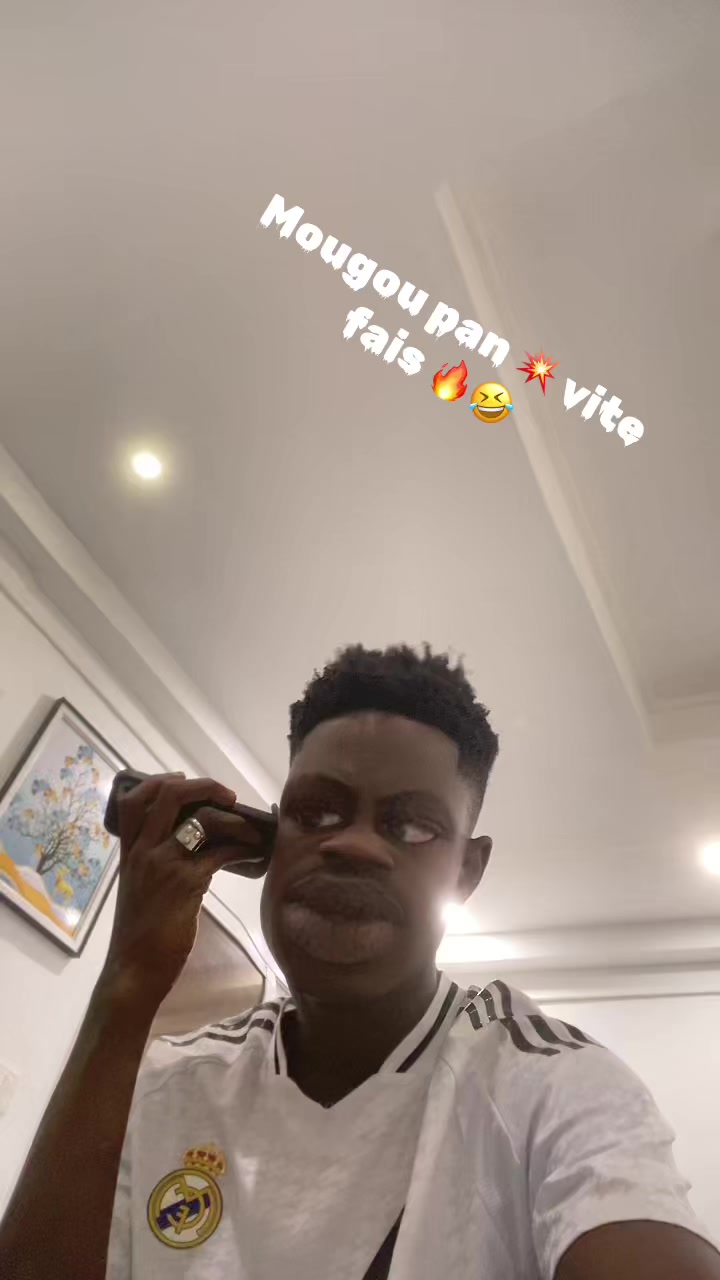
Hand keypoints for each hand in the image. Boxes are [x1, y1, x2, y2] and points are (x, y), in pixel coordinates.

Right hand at [100, 773, 266, 1010]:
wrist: (134, 968)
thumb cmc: (139, 932)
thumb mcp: (139, 888)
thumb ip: (156, 862)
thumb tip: (192, 842)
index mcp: (129, 852)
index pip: (133, 801)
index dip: (159, 781)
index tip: (183, 779)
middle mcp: (143, 851)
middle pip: (168, 795)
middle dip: (203, 786)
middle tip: (227, 796)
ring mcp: (164, 865)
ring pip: (202, 819)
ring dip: (234, 819)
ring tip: (252, 829)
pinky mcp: (187, 884)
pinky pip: (221, 853)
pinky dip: (243, 849)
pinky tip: (254, 855)